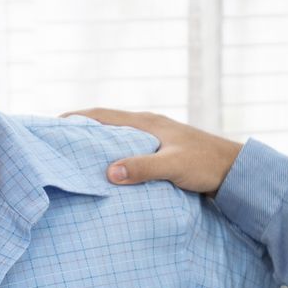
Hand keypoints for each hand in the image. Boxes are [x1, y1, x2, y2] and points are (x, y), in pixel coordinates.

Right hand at [65, 108, 243, 193]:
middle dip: (81, 129)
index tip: (51, 124)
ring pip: (117, 136)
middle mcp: (148, 125)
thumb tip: (108, 172)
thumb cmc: (206, 166)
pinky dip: (113, 153)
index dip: (76, 118)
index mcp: (147, 123)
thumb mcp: (173, 167)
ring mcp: (156, 137)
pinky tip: (108, 169)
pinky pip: (128, 147)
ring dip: (97, 142)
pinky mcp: (162, 151)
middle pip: (106, 122)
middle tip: (56, 141)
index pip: (102, 115)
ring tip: (75, 157)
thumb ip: (142, 168)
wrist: (236, 171)